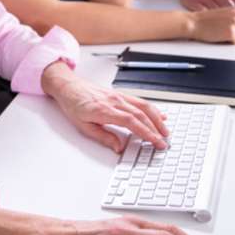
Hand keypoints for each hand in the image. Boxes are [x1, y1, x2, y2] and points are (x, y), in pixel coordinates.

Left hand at [41, 63, 169, 150]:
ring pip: (143, 106)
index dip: (146, 133)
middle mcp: (115, 101)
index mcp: (105, 110)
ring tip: (165, 131)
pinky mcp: (120, 94)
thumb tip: (118, 147)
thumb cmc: (74, 105)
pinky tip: (159, 115)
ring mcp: (119, 96)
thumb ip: (103, 137)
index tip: (155, 142)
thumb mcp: (83, 127)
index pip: (132, 122)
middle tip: (164, 142)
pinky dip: (151, 109)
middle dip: (155, 129)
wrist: (69, 87)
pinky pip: (139, 101)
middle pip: (141, 115)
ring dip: (156, 119)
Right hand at [186, 6, 234, 42]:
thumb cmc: (205, 20)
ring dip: (233, 39)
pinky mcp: (231, 33)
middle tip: (223, 32)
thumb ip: (234, 18)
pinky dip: (229, 42)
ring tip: (222, 34)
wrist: (194, 22)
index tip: (229, 29)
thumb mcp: (223, 14)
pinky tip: (220, 37)